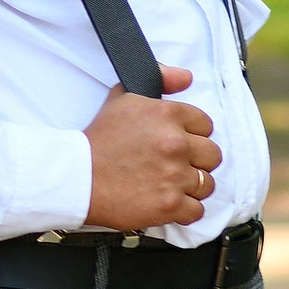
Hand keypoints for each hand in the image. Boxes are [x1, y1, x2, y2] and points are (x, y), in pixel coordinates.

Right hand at [83, 68, 221, 234]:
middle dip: (195, 161)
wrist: (76, 178)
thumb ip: (161, 80)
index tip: (177, 143)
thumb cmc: (98, 141)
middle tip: (174, 165)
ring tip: (169, 185)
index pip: (205, 125)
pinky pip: (196, 211)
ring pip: (207, 184)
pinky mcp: (170, 205)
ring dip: (191, 187)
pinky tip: (168, 202)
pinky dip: (184, 210)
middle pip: (212, 155)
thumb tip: (185, 77)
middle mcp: (175, 143)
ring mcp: (174, 176)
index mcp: (167, 114)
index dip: (191, 135)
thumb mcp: (123, 97)